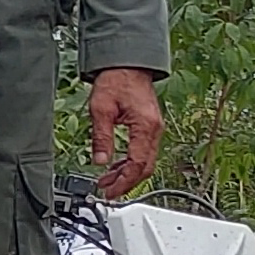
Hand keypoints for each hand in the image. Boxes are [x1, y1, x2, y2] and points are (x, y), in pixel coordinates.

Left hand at [84, 68, 163, 197]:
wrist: (128, 63)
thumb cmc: (116, 80)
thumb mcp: (101, 109)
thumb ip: (101, 137)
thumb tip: (100, 162)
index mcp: (145, 126)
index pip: (137, 164)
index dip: (124, 182)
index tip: (110, 191)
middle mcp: (154, 129)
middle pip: (145, 167)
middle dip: (126, 182)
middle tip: (108, 191)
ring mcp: (154, 128)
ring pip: (145, 161)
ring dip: (128, 174)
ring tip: (107, 181)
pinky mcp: (150, 126)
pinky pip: (144, 151)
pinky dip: (131, 162)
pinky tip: (116, 166)